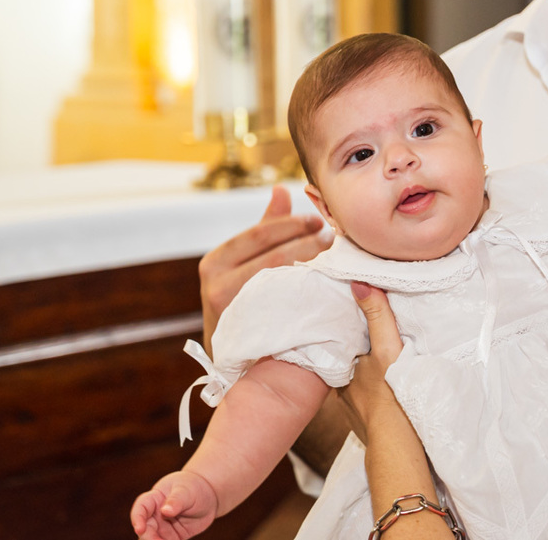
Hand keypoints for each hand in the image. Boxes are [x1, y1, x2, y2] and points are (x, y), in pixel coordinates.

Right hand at [130, 471, 217, 538]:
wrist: (208, 495)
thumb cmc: (193, 487)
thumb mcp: (186, 491)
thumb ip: (176, 500)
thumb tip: (165, 511)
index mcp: (155, 499)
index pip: (141, 508)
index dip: (137, 518)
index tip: (140, 529)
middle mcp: (155, 515)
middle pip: (146, 529)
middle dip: (148, 537)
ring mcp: (163, 528)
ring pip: (153, 539)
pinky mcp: (172, 538)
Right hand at [199, 185, 330, 344]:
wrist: (233, 358)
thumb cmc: (244, 300)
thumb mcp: (245, 262)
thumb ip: (265, 227)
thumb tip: (282, 189)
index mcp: (215, 261)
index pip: (260, 233)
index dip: (292, 224)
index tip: (318, 220)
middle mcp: (216, 286)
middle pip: (272, 256)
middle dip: (306, 244)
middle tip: (332, 237)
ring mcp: (232, 311)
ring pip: (279, 281)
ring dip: (310, 267)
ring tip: (332, 257)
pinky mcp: (248, 333)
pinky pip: (284, 308)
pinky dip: (306, 294)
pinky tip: (325, 286)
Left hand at [337, 282, 405, 445]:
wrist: (398, 447)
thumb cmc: (391, 396)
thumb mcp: (385, 349)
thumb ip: (376, 316)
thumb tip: (358, 282)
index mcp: (343, 372)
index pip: (344, 347)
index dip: (351, 335)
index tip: (359, 324)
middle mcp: (343, 394)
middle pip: (353, 367)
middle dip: (361, 358)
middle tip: (375, 346)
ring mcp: (355, 415)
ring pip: (360, 389)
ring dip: (370, 381)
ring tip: (383, 370)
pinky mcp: (369, 430)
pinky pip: (371, 408)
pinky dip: (378, 401)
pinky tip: (389, 398)